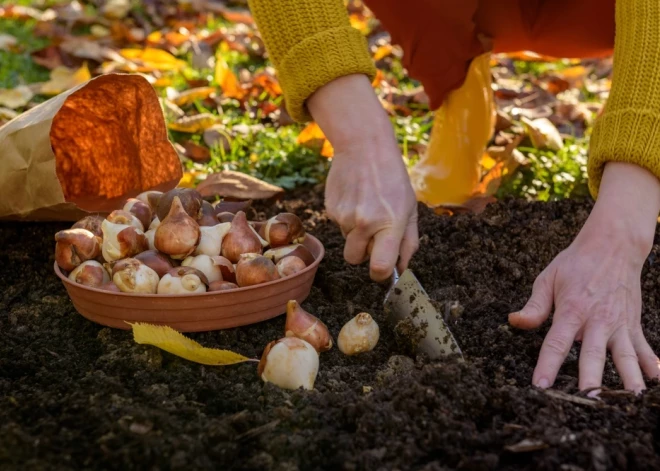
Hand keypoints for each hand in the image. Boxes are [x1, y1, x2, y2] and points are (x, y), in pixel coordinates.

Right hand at [307, 74, 418, 280]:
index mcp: (390, 224)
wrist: (363, 146)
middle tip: (374, 233)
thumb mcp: (410, 208)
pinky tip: (355, 197)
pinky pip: (339, 226)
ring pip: (347, 241)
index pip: (380, 268)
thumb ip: (408, 242)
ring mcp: (345, 216)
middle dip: (364, 253)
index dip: (381, 274)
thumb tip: (401, 270)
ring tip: (366, 206)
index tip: (383, 269)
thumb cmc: (393, 178)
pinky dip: (347, 218)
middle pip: (355, 260)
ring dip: (356, 232)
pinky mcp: (330, 209)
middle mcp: (365, 223)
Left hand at [509, 162, 659, 392]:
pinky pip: (644, 348)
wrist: (613, 246)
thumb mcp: (548, 279)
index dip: (547, 365)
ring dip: (629, 378)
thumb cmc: (576, 264)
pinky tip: (657, 382)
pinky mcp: (633, 324)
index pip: (557, 343)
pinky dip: (653, 365)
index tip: (541, 386)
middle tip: (589, 400)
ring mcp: (619, 324)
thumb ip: (534, 306)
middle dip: (591, 379)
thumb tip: (514, 321)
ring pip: (625, 356)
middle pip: (593, 354)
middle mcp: (597, 320)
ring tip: (633, 398)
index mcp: (572, 310)